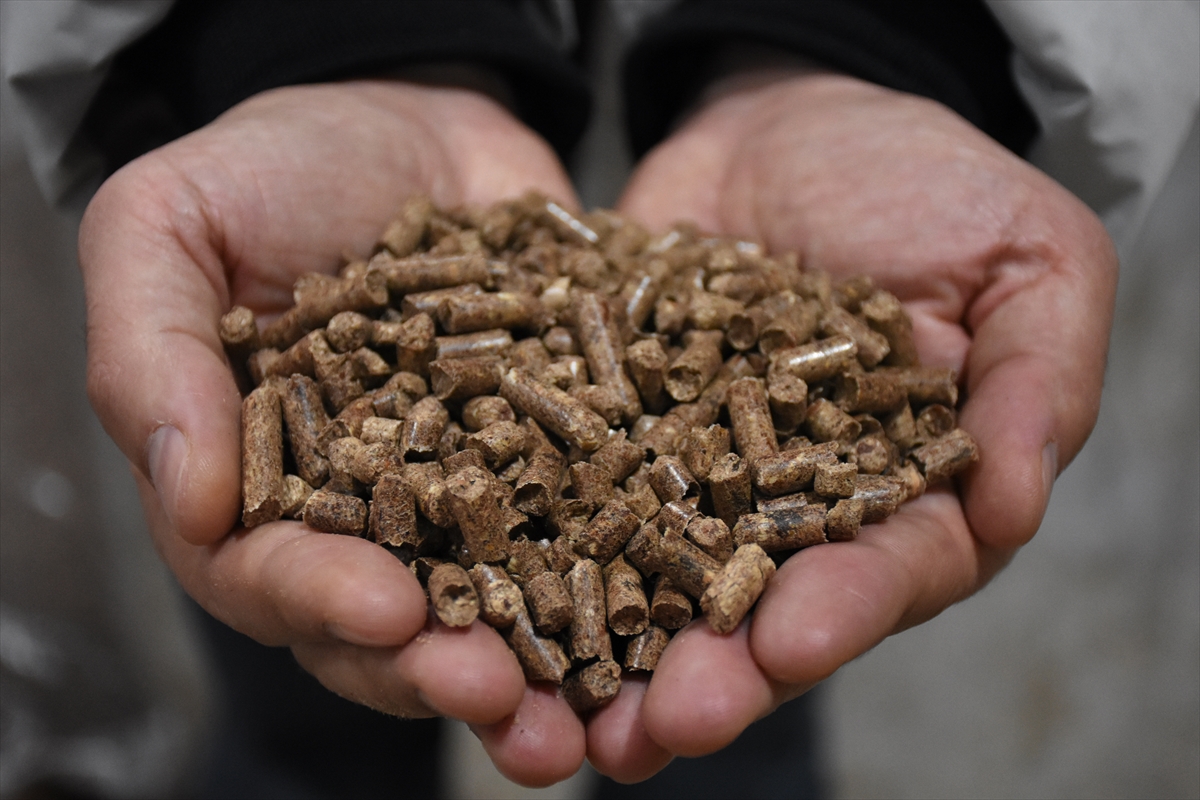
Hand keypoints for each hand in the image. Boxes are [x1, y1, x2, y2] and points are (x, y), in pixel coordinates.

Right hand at [80, 80, 586, 785]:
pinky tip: (673, 621)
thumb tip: (186, 502)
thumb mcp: (171, 226)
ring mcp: (471, 498)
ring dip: (539, 672)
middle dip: (440, 668)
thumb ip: (150, 354)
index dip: (321, 602)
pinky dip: (630, 583)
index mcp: (259, 487)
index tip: (387, 610)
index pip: (269, 575)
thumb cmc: (276, 166)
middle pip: (391, 626)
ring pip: (498, 610)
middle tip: (501, 699)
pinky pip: (595, 533)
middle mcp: (367, 517)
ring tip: (588, 717)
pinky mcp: (560, 464)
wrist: (415, 118)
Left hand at [588, 69, 1117, 779]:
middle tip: (659, 727)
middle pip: (758, 611)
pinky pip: (572, 500)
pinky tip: (490, 610)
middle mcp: (795, 515)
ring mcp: (694, 484)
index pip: (888, 570)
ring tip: (567, 725)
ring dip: (613, 660)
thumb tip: (1014, 503)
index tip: (788, 638)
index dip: (842, 610)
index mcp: (910, 495)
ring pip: (656, 588)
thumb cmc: (926, 184)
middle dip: (715, 673)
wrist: (790, 122)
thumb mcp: (1025, 257)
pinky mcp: (614, 439)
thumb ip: (1037, 380)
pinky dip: (534, 556)